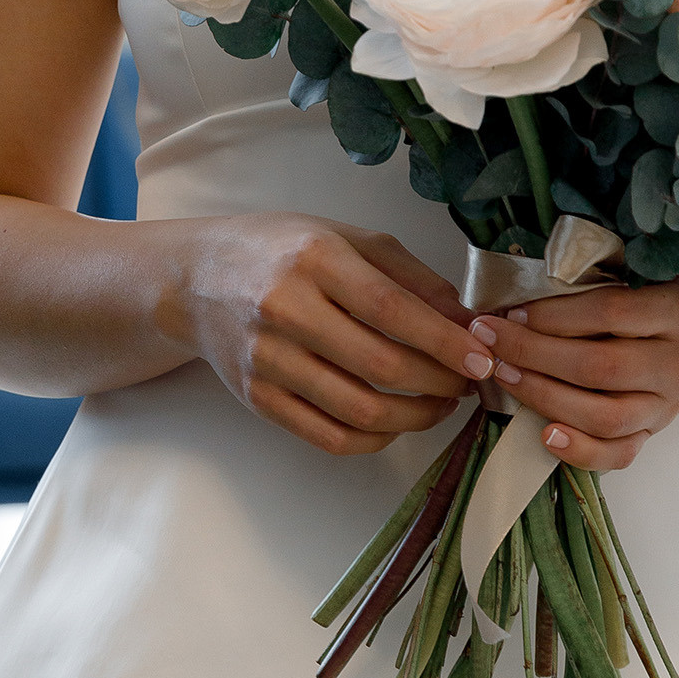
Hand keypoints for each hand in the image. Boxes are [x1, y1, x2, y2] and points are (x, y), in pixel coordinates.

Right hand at [177, 217, 495, 455]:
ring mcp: (268, 359)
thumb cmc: (281, 251)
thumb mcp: (345, 238)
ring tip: (439, 404)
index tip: (482, 358)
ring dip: (415, 416)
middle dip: (439, 382)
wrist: (196, 279)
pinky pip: (327, 437)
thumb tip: (465, 320)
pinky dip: (374, 439)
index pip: (391, 309)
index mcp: (314, 258)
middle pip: (380, 364)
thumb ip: (408, 275)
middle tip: (467, 382)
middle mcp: (285, 309)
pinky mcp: (258, 398)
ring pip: (358, 410)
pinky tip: (394, 423)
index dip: (443, 340)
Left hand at [464, 277, 678, 472]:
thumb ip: (596, 272)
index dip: (553, 315)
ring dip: (544, 397)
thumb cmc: (656, 286)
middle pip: (601, 368)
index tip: (510, 311)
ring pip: (605, 416)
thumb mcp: (638, 264)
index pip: (609, 314)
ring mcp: (672, 405)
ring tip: (502, 374)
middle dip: (534, 354)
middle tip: (489, 340)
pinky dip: (579, 451)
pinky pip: (619, 454)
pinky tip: (543, 434)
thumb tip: (519, 276)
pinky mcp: (657, 432)